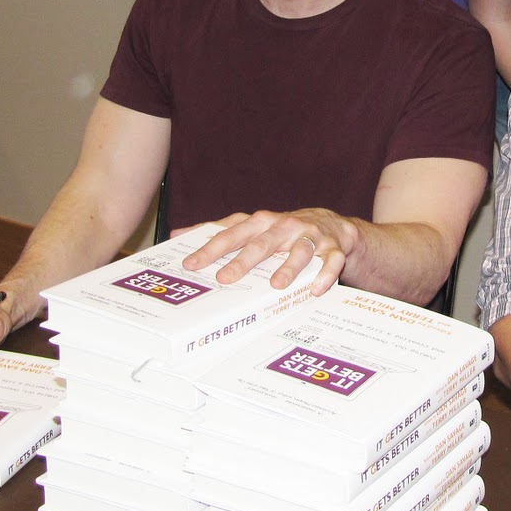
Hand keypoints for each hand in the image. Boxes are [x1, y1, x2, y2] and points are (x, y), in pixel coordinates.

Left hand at [176, 210, 352, 295]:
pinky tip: (316, 289)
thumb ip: (218, 231)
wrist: (333, 226)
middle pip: (262, 243)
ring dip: (289, 266)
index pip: (232, 233)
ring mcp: (310, 236)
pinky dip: (325, 274)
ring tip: (277, 285)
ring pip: (300, 250)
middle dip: (244, 260)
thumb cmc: (283, 230)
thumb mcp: (252, 227)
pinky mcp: (332, 248)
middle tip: (226, 278)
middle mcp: (285, 226)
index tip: (191, 264)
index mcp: (261, 221)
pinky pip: (331, 261)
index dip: (211, 248)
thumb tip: (177, 235)